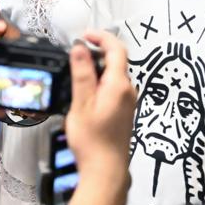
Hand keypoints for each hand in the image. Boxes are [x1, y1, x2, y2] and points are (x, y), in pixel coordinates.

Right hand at [64, 31, 135, 172]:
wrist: (106, 170)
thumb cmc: (93, 142)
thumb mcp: (81, 104)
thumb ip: (82, 74)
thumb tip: (80, 48)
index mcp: (119, 85)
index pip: (116, 49)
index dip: (101, 37)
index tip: (85, 35)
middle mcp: (128, 90)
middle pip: (117, 59)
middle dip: (97, 51)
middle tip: (76, 52)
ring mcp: (128, 100)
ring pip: (115, 73)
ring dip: (98, 66)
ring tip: (77, 71)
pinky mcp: (124, 109)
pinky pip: (114, 86)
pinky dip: (101, 80)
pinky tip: (86, 91)